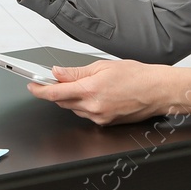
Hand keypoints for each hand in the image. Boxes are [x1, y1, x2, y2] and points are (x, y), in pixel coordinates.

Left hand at [25, 60, 190, 125]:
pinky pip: (87, 115)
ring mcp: (100, 118)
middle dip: (56, 92)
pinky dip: (84, 105)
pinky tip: (96, 95)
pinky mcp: (106, 123)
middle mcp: (93, 107)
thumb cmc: (136, 76)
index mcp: (90, 90)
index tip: (32, 85)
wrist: (158, 91)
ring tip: (85, 85)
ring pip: (74, 109)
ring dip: (71, 98)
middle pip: (62, 102)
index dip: (39, 90)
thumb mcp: (102, 66)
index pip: (55, 93)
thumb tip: (57, 73)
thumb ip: (76, 72)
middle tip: (55, 80)